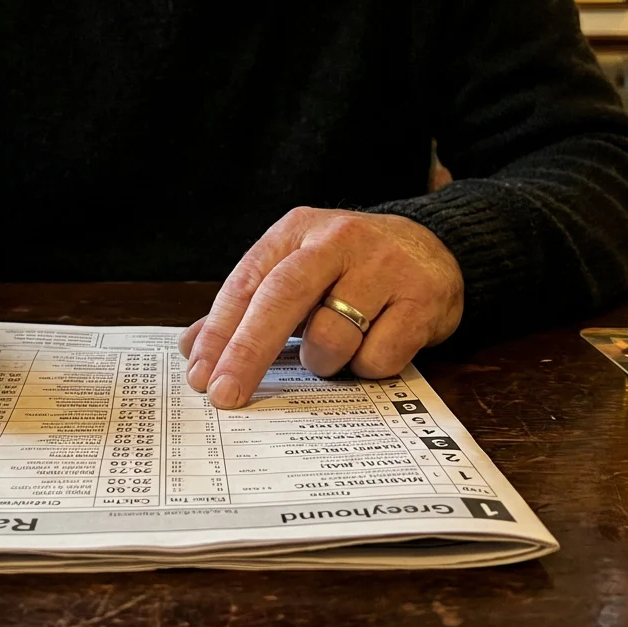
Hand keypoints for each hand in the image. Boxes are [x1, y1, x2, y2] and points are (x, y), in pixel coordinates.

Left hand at [179, 207, 463, 408]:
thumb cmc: (351, 270)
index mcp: (297, 231)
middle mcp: (338, 240)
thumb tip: (192, 347)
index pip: (247, 283)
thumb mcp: (296, 271)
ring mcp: (384, 266)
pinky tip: (375, 346)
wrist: (435, 248)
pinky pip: (379, 356)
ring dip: (324, 361)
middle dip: (248, 352)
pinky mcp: (422, 297)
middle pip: (282, 298)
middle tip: (226, 395)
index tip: (200, 375)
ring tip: (336, 350)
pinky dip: (368, 366)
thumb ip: (246, 307)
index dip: (219, 333)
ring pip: (332, 336)